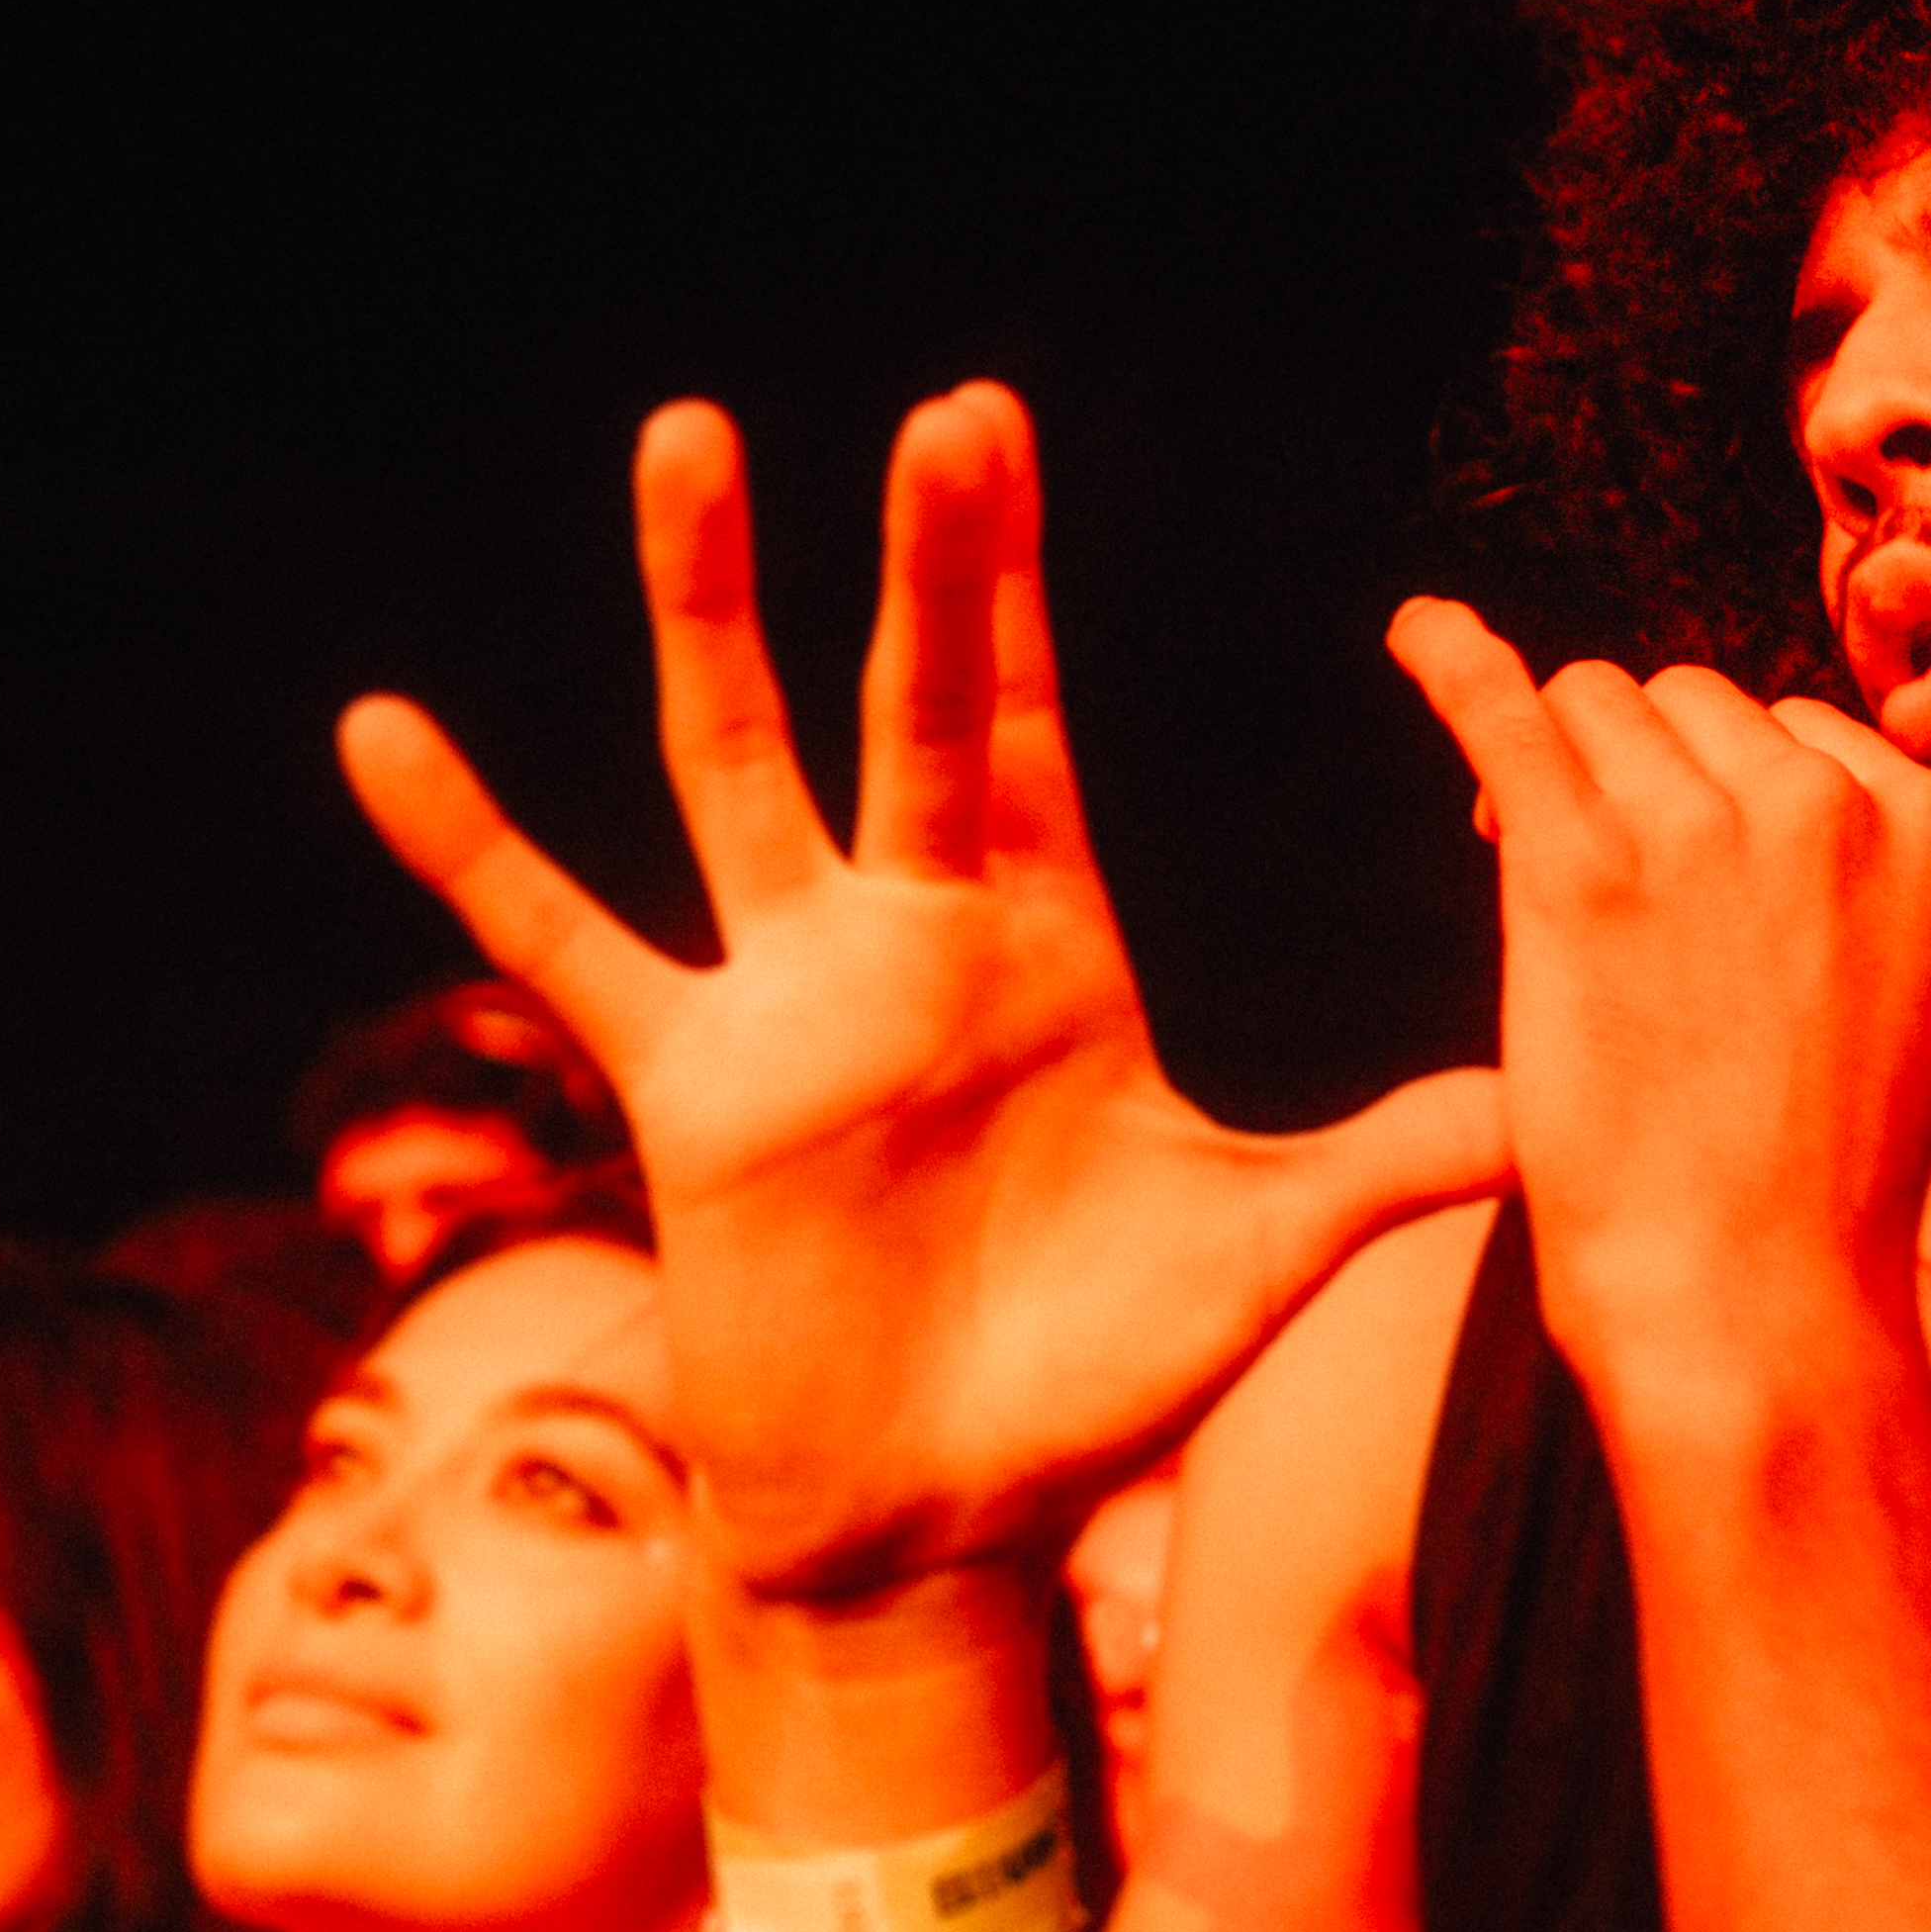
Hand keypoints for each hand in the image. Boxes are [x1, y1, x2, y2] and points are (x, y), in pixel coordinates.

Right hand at [343, 391, 1505, 1603]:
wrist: (940, 1524)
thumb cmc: (1097, 1383)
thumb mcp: (1266, 1258)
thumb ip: (1394, 1167)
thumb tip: (1546, 1115)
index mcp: (1046, 944)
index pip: (1026, 727)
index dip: (1013, 589)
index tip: (1001, 433)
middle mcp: (910, 936)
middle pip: (915, 704)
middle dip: (934, 561)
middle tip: (950, 407)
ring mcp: (789, 998)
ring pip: (734, 761)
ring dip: (707, 605)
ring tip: (687, 434)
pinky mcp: (688, 1087)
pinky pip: (559, 941)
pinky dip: (468, 840)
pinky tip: (383, 728)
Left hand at [1381, 603, 1930, 1437]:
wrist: (1753, 1305)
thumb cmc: (1825, 1182)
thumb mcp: (1925, 1009)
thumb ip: (1914, 900)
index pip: (1789, 733)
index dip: (1721, 799)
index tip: (1690, 887)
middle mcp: (1824, 799)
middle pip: (1689, 703)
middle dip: (1640, 775)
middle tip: (1609, 901)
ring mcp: (1701, 825)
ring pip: (1598, 703)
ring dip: (1561, 768)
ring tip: (1536, 878)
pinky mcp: (1580, 867)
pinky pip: (1504, 710)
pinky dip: (1449, 660)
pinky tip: (1415, 634)